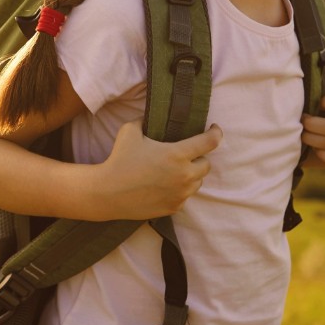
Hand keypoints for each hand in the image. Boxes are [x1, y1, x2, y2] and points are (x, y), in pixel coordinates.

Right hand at [91, 121, 219, 219]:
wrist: (108, 192)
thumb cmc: (119, 159)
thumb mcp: (129, 131)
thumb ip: (144, 121)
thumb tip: (149, 117)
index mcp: (177, 154)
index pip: (209, 143)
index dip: (216, 133)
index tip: (214, 129)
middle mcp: (184, 175)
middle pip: (206, 165)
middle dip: (199, 158)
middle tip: (185, 154)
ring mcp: (180, 194)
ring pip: (197, 182)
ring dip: (191, 175)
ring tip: (174, 171)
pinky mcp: (174, 207)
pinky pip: (185, 196)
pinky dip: (179, 190)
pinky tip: (165, 185)